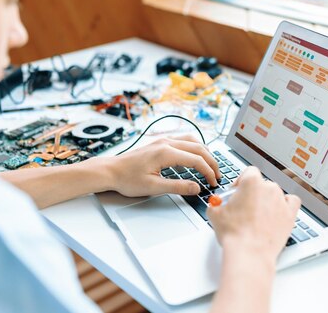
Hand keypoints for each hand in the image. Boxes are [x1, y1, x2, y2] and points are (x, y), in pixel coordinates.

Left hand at [87, 134, 220, 196]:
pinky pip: (183, 140)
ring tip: (210, 165)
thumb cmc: (127, 179)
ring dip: (204, 152)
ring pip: (192, 140)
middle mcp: (166, 142)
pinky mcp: (159, 142)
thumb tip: (196, 187)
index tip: (213, 182)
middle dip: (211, 161)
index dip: (208, 172)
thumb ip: (177, 187)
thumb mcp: (153, 187)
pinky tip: (195, 156)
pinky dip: (194, 147)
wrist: (110, 171)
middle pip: (198, 148)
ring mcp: (163, 140)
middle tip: (217, 175)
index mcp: (166, 152)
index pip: (196, 160)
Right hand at [207, 167, 300, 262]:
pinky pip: (292, 202)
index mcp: (251, 182)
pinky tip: (278, 211)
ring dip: (267, 200)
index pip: (249, 172)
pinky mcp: (290, 214)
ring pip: (275, 193)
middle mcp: (269, 187)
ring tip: (258, 215)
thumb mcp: (215, 214)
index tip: (237, 192)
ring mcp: (281, 200)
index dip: (241, 181)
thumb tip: (216, 205)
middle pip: (261, 184)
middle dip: (253, 193)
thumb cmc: (234, 234)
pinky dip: (285, 204)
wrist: (249, 252)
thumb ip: (216, 204)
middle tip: (244, 207)